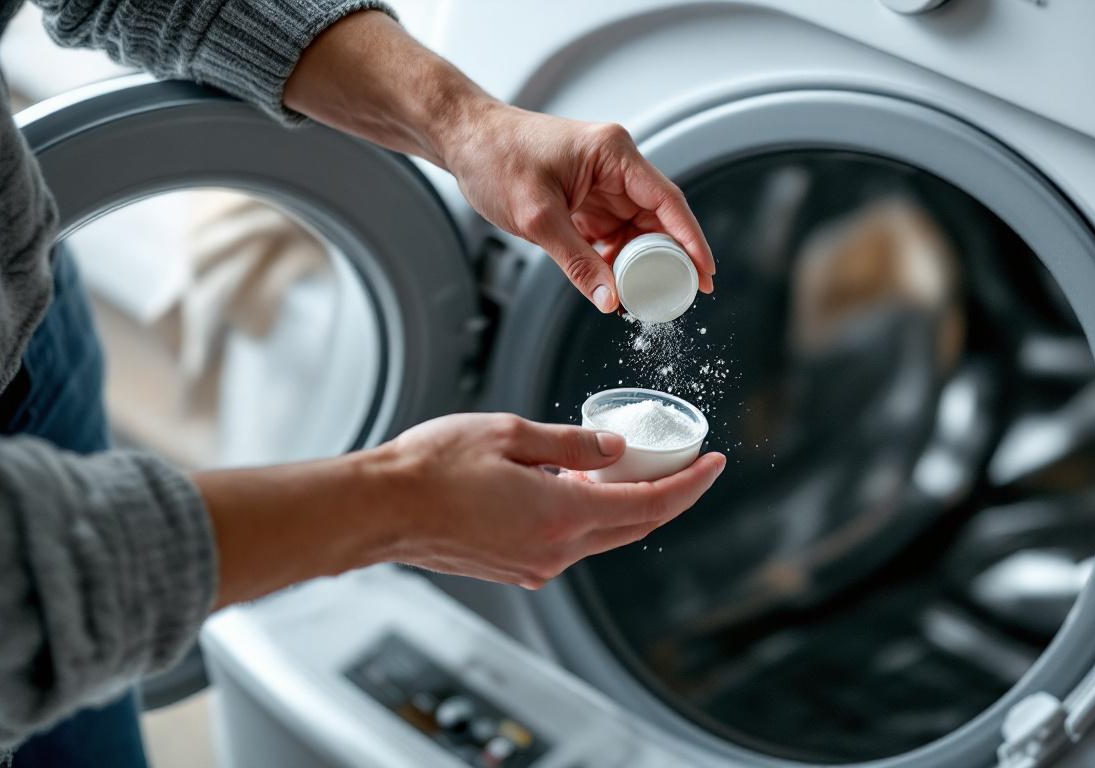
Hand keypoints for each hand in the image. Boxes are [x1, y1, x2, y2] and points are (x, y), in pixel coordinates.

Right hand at [200, 413, 724, 604]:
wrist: (379, 510)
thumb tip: (617, 449)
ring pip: (605, 534)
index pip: (650, 503)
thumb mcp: (510, 432)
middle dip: (670, 493)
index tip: (715, 461)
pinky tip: (579, 482)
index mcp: (562, 514)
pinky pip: (572, 541)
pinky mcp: (517, 567)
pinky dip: (590, 513)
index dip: (690, 482)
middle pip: (636, 525)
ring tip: (629, 462)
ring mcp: (537, 564)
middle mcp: (556, 549)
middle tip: (689, 461)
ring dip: (625, 502)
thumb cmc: (431, 467)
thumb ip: (571, 443)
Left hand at [283, 11, 714, 313]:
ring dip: (640, 263)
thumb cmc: (495, 157)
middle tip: (678, 296)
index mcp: (614, 154)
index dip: (692, 240)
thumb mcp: (537, 216)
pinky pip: (613, 235)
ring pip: (637, 230)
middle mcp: (615, 166)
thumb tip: (610, 300)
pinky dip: (616, 260)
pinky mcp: (587, 200)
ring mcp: (602, 183)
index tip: (705, 273)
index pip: (668, 201)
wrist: (463, 140)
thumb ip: (577, 262)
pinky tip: (617, 284)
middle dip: (668, 258)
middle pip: (658, 218)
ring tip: (646, 296)